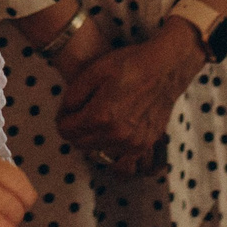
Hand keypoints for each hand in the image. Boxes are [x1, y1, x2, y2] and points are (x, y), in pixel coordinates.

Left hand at [59, 31, 201, 174]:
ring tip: (97, 123)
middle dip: (74, 130)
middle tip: (80, 114)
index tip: (68, 109)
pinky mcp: (144, 145)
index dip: (62, 118)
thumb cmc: (129, 65)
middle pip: (79, 144)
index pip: (65, 130)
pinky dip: (111, 152)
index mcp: (100, 116)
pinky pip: (120, 161)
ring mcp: (131, 143)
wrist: (165, 69)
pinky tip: (112, 136)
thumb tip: (65, 114)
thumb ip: (72, 96)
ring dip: (91, 140)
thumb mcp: (93, 71)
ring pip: (96, 153)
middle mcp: (115, 135)